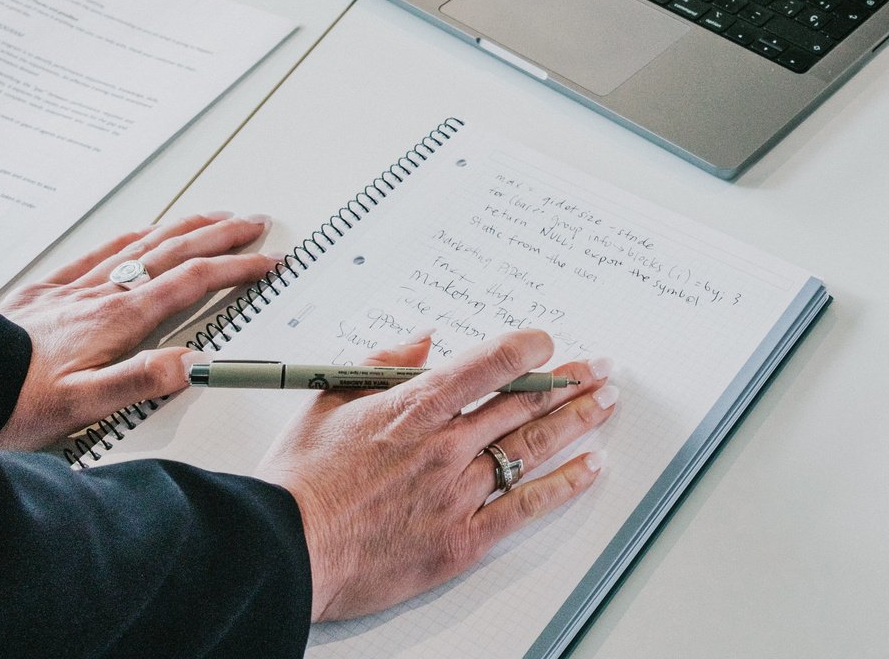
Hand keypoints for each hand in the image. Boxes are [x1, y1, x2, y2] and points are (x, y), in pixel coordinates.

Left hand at [0, 212, 280, 450]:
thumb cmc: (14, 401)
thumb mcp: (83, 405)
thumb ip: (141, 380)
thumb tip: (193, 362)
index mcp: (120, 320)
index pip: (192, 283)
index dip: (235, 269)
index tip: (267, 261)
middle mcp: (102, 295)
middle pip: (174, 253)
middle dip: (221, 235)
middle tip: (255, 223)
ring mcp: (75, 289)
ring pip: (142, 245)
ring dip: (185, 227)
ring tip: (214, 216)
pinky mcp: (46, 292)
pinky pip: (98, 252)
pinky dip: (130, 236)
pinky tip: (140, 231)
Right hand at [257, 330, 614, 621]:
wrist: (283, 548)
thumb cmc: (298, 481)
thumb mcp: (328, 399)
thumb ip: (380, 363)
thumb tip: (421, 341)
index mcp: (414, 406)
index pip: (490, 363)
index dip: (528, 348)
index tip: (548, 343)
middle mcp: (445, 445)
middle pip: (522, 404)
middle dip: (568, 382)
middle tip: (598, 368)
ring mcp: (457, 492)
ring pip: (531, 448)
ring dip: (576, 422)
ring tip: (605, 403)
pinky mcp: (460, 539)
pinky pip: (524, 507)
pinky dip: (563, 486)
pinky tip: (590, 469)